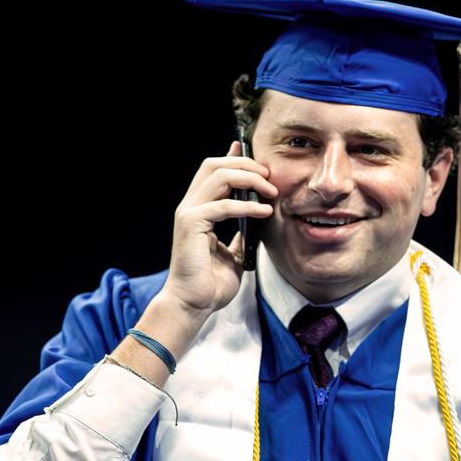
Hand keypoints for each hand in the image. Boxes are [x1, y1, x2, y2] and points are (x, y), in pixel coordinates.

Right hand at [161, 140, 276, 323]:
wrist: (194, 304)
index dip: (233, 157)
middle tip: (270, 177)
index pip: (213, 171)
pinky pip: (222, 205)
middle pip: (214, 165)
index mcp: (199, 209)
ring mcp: (189, 213)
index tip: (257, 155)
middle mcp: (191, 206)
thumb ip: (241, 233)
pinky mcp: (191, 225)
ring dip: (249, 179)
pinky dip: (247, 206)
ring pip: (218, 176)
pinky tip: (265, 212)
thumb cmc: (211, 282)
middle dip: (246, 164)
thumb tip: (257, 222)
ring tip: (271, 192)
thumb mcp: (234, 252)